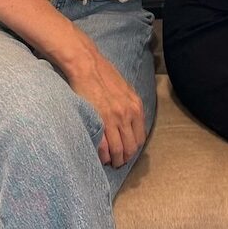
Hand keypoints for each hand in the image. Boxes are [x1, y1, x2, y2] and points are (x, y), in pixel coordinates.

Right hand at [60, 34, 146, 167]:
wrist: (87, 66)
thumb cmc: (104, 76)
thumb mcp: (125, 90)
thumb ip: (129, 107)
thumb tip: (130, 123)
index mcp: (136, 107)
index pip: (140, 138)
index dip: (133, 149)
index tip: (126, 153)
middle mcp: (128, 114)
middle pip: (131, 147)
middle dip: (125, 158)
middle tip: (118, 162)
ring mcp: (114, 118)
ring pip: (119, 150)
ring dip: (115, 160)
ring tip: (110, 163)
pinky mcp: (100, 120)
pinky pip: (105, 146)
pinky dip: (104, 155)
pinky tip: (101, 157)